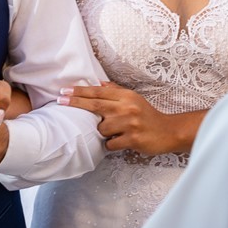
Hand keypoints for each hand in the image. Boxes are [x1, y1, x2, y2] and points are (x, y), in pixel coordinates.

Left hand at [58, 81, 178, 154]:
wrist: (168, 131)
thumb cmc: (147, 115)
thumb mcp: (133, 98)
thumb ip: (115, 91)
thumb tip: (97, 82)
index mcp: (126, 96)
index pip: (98, 92)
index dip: (80, 91)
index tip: (64, 90)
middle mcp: (127, 108)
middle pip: (95, 105)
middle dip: (75, 103)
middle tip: (59, 100)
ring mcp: (130, 124)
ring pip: (102, 129)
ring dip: (103, 132)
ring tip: (115, 131)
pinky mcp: (132, 139)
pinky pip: (110, 144)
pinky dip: (111, 144)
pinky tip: (120, 141)